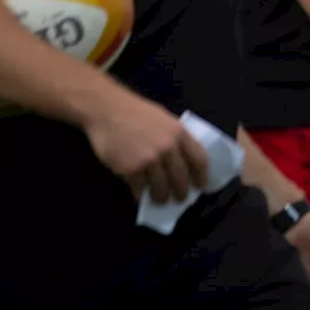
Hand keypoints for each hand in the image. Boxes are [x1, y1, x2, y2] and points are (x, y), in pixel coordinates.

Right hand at [84, 93, 208, 203]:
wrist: (106, 110)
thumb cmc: (136, 112)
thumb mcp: (165, 120)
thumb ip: (175, 138)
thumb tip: (182, 159)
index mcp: (180, 134)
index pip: (199, 160)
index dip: (202, 176)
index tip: (201, 186)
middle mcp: (168, 148)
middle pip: (181, 178)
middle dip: (181, 193)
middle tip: (180, 199)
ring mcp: (149, 160)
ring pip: (161, 188)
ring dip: (161, 197)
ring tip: (160, 199)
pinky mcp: (130, 169)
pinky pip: (139, 188)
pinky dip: (140, 194)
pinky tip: (140, 195)